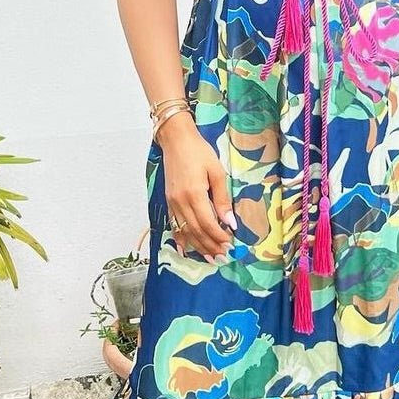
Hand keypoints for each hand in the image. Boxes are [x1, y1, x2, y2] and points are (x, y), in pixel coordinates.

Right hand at [159, 118, 236, 262]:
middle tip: (222, 257)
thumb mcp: (217, 172)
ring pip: (185, 231)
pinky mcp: (169, 201)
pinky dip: (181, 238)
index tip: (229, 245)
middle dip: (210, 246)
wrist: (176, 140)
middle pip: (196, 231)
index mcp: (194, 194)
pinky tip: (185, 249)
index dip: (218, 236)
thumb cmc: (199, 152)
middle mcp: (180, 201)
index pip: (207, 223)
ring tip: (209, 258)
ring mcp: (172, 202)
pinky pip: (174, 225)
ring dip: (198, 246)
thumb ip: (222, 199)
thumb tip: (229, 222)